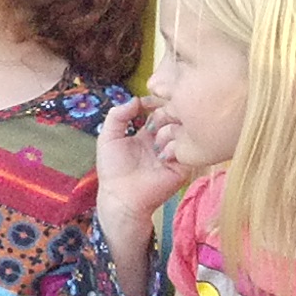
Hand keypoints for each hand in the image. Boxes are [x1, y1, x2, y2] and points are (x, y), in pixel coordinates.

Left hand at [94, 94, 186, 235]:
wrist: (121, 196)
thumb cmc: (112, 169)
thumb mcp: (108, 137)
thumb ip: (117, 116)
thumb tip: (136, 99)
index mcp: (147, 133)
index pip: (158, 110)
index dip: (155, 102)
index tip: (147, 101)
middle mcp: (163, 140)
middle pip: (172, 116)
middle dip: (164, 113)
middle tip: (154, 121)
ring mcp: (174, 151)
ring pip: (182, 128)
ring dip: (168, 130)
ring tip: (155, 141)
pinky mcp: (183, 165)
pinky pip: (186, 148)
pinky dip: (174, 146)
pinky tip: (161, 153)